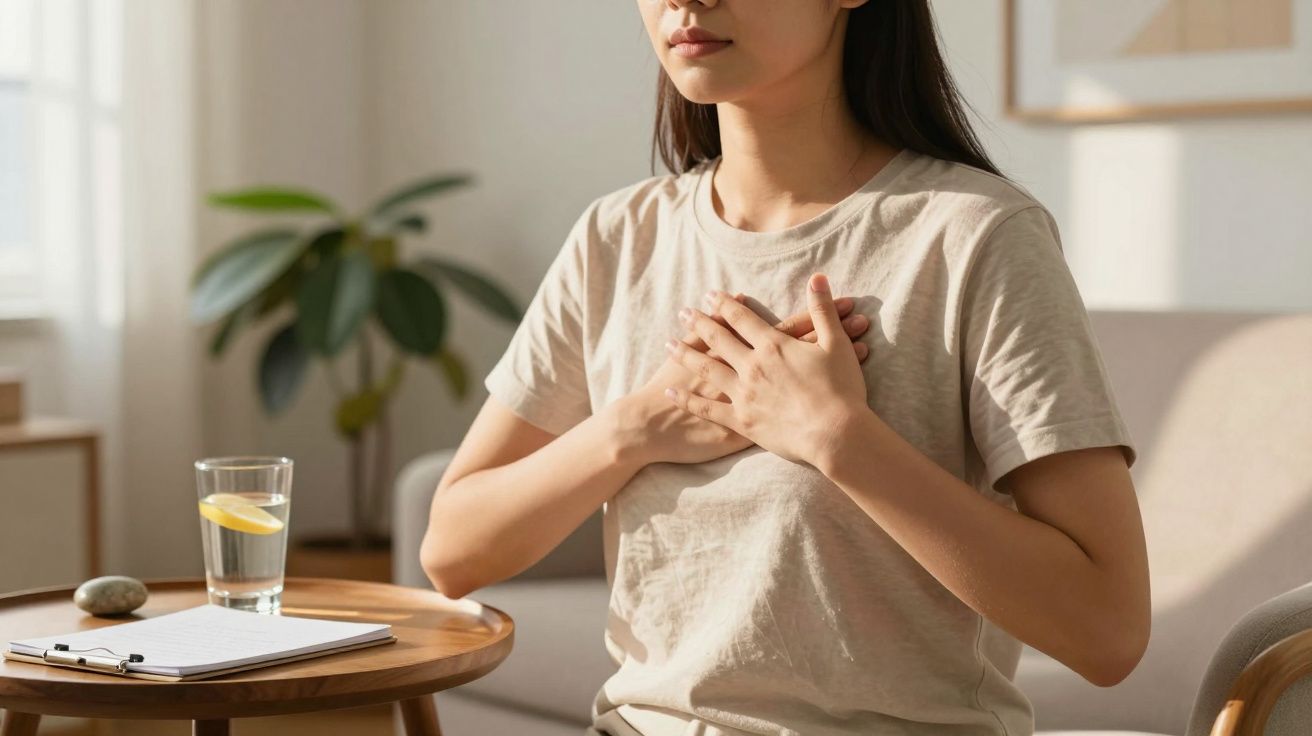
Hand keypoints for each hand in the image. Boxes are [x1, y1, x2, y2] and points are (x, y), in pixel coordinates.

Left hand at [662, 273, 869, 466]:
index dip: (725, 304)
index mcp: (773, 345)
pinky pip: (708, 409)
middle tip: (683, 312)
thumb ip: (822, 309)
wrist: (836, 434)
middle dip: (699, 323)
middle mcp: (752, 366)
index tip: (710, 295)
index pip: (741, 318)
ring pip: (706, 369)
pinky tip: (672, 393)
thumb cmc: (841, 389)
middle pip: (718, 339)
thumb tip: (817, 277)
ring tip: (669, 344)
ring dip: (686, 355)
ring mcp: (743, 394)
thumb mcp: (836, 343)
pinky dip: (688, 400)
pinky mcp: (741, 421)